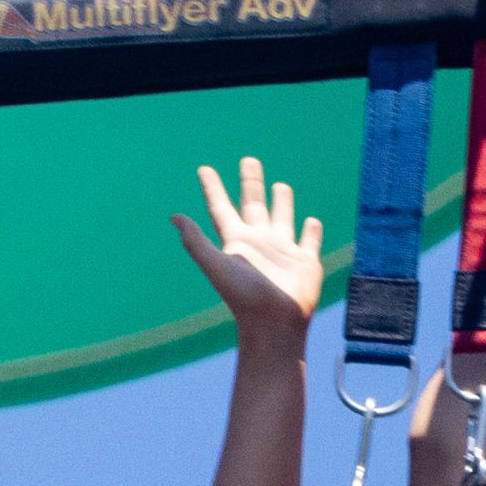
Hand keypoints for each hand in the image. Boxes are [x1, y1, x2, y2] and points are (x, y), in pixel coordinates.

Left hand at [176, 156, 324, 332]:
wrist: (275, 324)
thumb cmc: (245, 297)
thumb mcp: (216, 265)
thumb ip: (196, 241)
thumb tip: (174, 217)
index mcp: (237, 241)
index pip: (221, 207)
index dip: (212, 187)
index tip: (204, 169)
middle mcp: (259, 242)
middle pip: (253, 204)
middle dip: (251, 182)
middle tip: (249, 161)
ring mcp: (283, 251)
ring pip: (282, 217)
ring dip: (281, 201)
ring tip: (280, 185)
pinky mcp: (305, 262)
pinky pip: (309, 240)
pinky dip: (311, 230)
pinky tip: (311, 220)